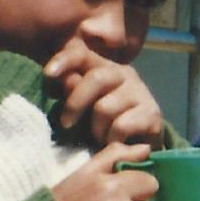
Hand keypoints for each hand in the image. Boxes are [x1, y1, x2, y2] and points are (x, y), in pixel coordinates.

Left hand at [45, 41, 165, 147]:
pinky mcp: (152, 114)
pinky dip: (111, 139)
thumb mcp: (84, 106)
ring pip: (105, 107)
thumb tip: (65, 80)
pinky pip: (120, 126)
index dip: (64, 60)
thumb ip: (73, 91)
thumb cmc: (105, 124)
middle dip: (75, 104)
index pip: (82, 54)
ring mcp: (141, 93)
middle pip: (95, 78)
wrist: (140, 146)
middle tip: (66, 124)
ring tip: (100, 137)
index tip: (47, 74)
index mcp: (104, 67)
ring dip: (96, 128)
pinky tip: (115, 143)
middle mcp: (125, 75)